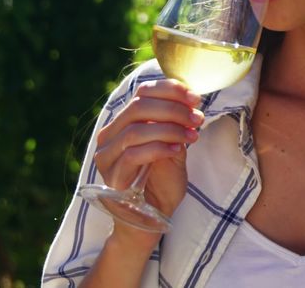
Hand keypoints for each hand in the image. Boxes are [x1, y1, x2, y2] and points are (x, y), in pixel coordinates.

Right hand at [93, 79, 202, 245]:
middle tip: (197, 118)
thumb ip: (175, 123)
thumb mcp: (174, 143)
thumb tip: (192, 100)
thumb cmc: (164, 178)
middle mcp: (109, 136)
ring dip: (170, 129)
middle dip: (173, 109)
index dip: (170, 90)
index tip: (195, 97)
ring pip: (136, 130)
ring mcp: (107, 157)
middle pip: (138, 108)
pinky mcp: (113, 176)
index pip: (142, 93)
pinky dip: (159, 148)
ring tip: (193, 135)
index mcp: (123, 122)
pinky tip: (178, 150)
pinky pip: (133, 155)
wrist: (155, 213)